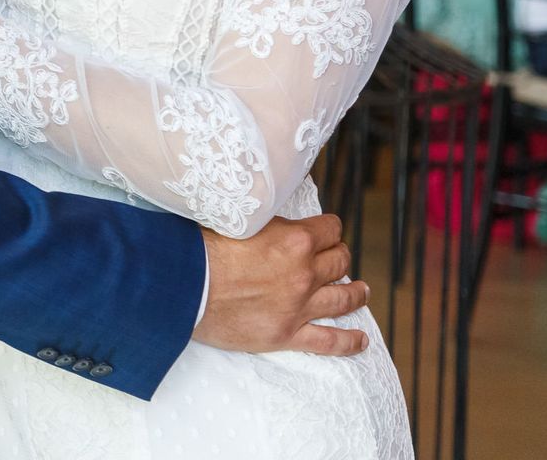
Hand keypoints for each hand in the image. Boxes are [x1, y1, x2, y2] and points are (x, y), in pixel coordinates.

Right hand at [194, 214, 371, 355]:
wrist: (184, 288)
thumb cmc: (201, 248)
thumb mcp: (234, 219)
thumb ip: (259, 218)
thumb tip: (258, 205)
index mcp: (293, 240)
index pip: (330, 229)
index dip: (328, 228)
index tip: (326, 230)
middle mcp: (304, 273)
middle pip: (339, 262)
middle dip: (340, 257)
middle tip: (338, 258)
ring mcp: (299, 306)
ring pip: (343, 299)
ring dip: (356, 294)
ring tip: (361, 292)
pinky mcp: (287, 334)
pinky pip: (329, 341)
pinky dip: (349, 341)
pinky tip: (360, 339)